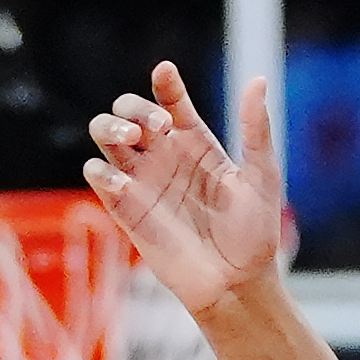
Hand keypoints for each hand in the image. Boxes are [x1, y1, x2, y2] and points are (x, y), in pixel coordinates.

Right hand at [85, 65, 289, 316]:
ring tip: (131, 137)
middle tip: (155, 124)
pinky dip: (100, 171)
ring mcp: (143, 182)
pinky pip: (98, 178)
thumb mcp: (261, 176)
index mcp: (194, 142)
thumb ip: (255, 129)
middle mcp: (164, 156)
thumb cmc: (254, 234)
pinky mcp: (126, 210)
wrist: (236, 284)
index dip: (165, 83)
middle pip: (128, 111)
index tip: (166, 75)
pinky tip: (121, 179)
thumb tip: (259, 80)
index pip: (171, 99)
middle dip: (132, 106)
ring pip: (105, 136)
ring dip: (109, 126)